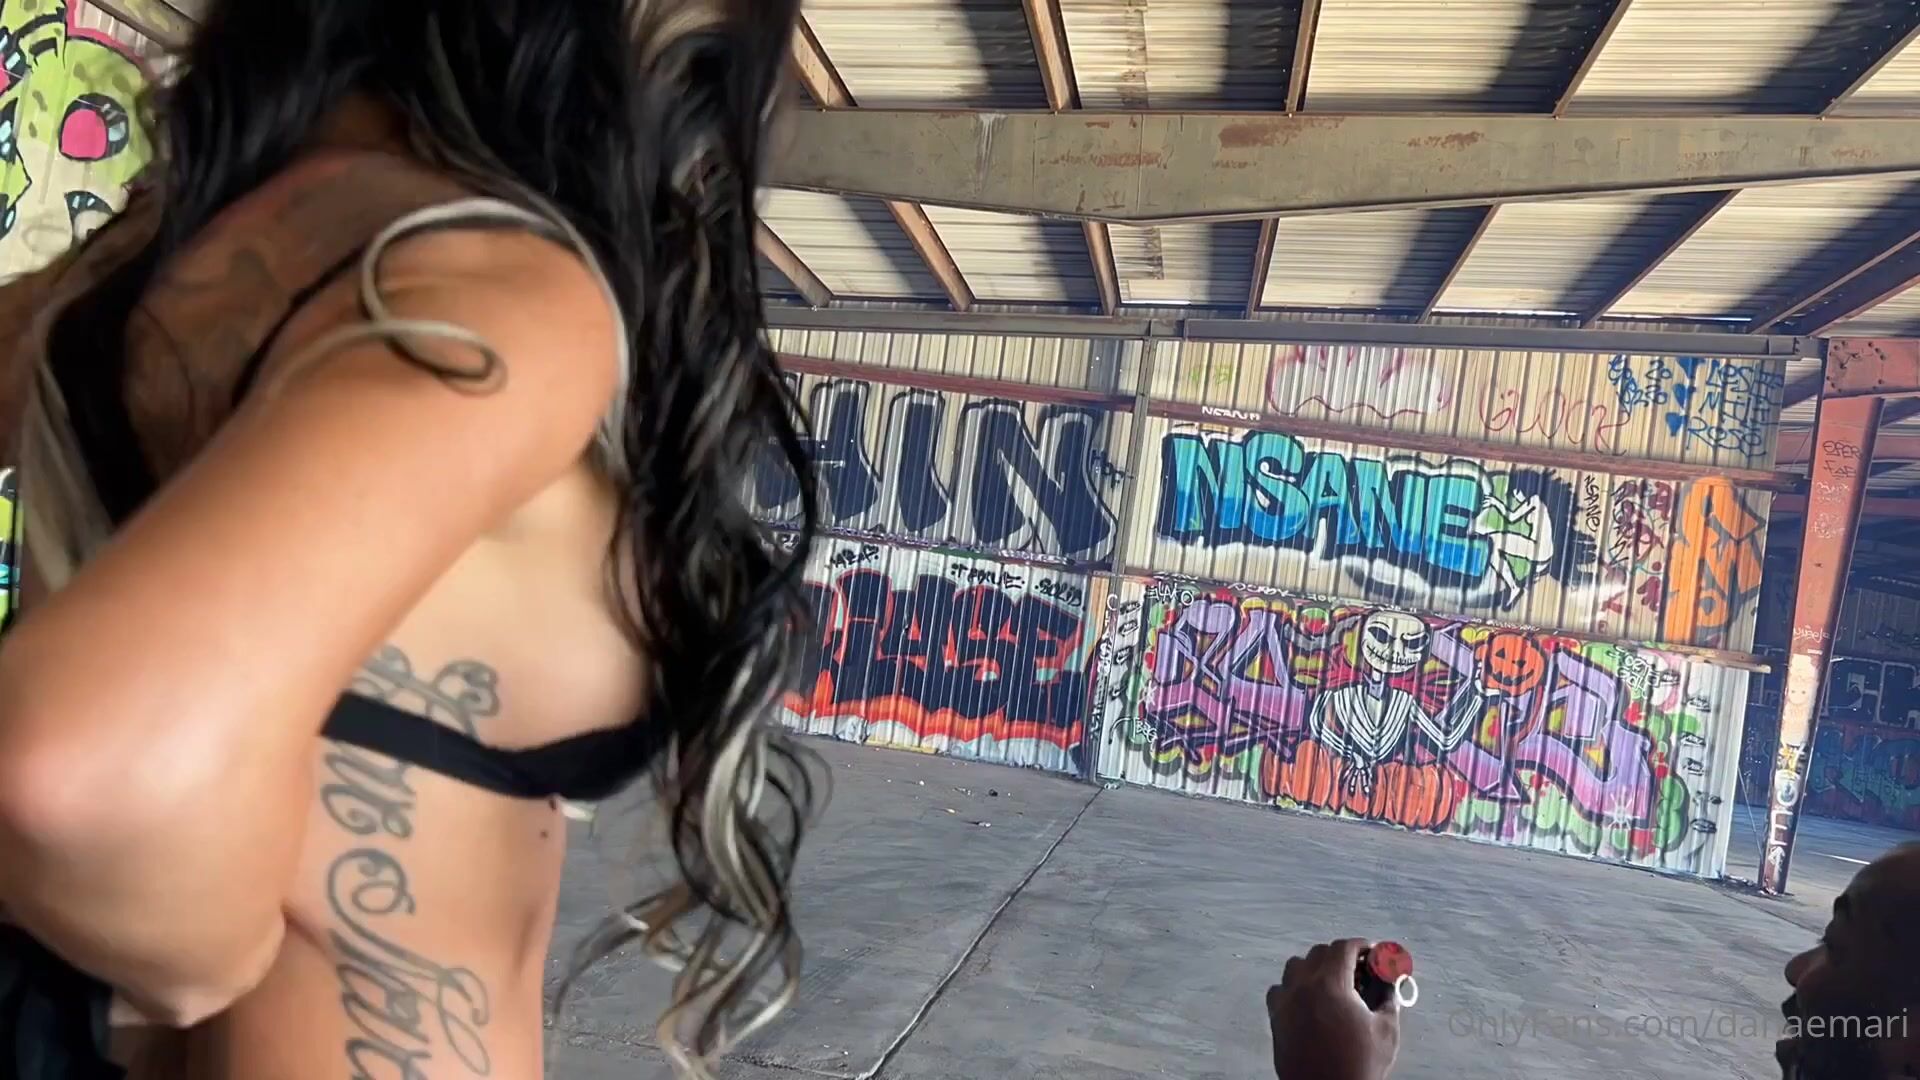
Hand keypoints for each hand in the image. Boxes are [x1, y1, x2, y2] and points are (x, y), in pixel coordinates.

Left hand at [1268, 939, 1399, 1079]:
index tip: (1371, 952)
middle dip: (1340, 955)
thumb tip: (1391, 986)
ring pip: (1295, 966)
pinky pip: (1280, 989)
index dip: (1361, 946)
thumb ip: (1389, 1000)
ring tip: (1333, 983)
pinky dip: (1294, 987)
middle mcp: (1302, 988)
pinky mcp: (1275, 1019)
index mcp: (1330, 986)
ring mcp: (1285, 1003)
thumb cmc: (1358, 1067)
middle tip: (1359, 969)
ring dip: (1314, 967)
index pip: (1343, 948)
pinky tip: (1309, 1000)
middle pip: (1318, 953)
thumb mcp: (1386, 1031)